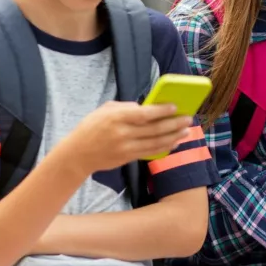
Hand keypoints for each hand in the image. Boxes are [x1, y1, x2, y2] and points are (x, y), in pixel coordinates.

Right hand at [58, 101, 194, 174]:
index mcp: (116, 117)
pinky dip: (165, 147)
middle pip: (154, 129)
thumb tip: (146, 108)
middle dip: (174, 124)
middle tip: (188, 119)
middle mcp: (123, 133)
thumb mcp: (104, 110)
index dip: (161, 111)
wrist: (77, 154)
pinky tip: (174, 142)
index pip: (144, 114)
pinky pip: (151, 152)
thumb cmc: (91, 127)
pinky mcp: (128, 158)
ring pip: (156, 142)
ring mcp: (126, 148)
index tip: (175, 107)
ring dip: (174, 136)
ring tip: (186, 131)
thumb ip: (125, 107)